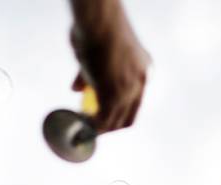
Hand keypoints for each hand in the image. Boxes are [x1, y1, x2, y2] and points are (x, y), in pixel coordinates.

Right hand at [71, 14, 148, 132]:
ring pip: (114, 123)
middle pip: (128, 118)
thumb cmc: (95, 27)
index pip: (135, 102)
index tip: (102, 115)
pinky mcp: (113, 97)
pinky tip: (78, 123)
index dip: (118, 112)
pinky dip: (89, 126)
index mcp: (143, 69)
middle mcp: (141, 83)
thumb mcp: (96, 51)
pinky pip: (101, 121)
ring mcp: (128, 92)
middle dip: (109, 127)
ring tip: (82, 128)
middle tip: (92, 127)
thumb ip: (88, 73)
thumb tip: (76, 88)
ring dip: (97, 129)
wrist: (99, 19)